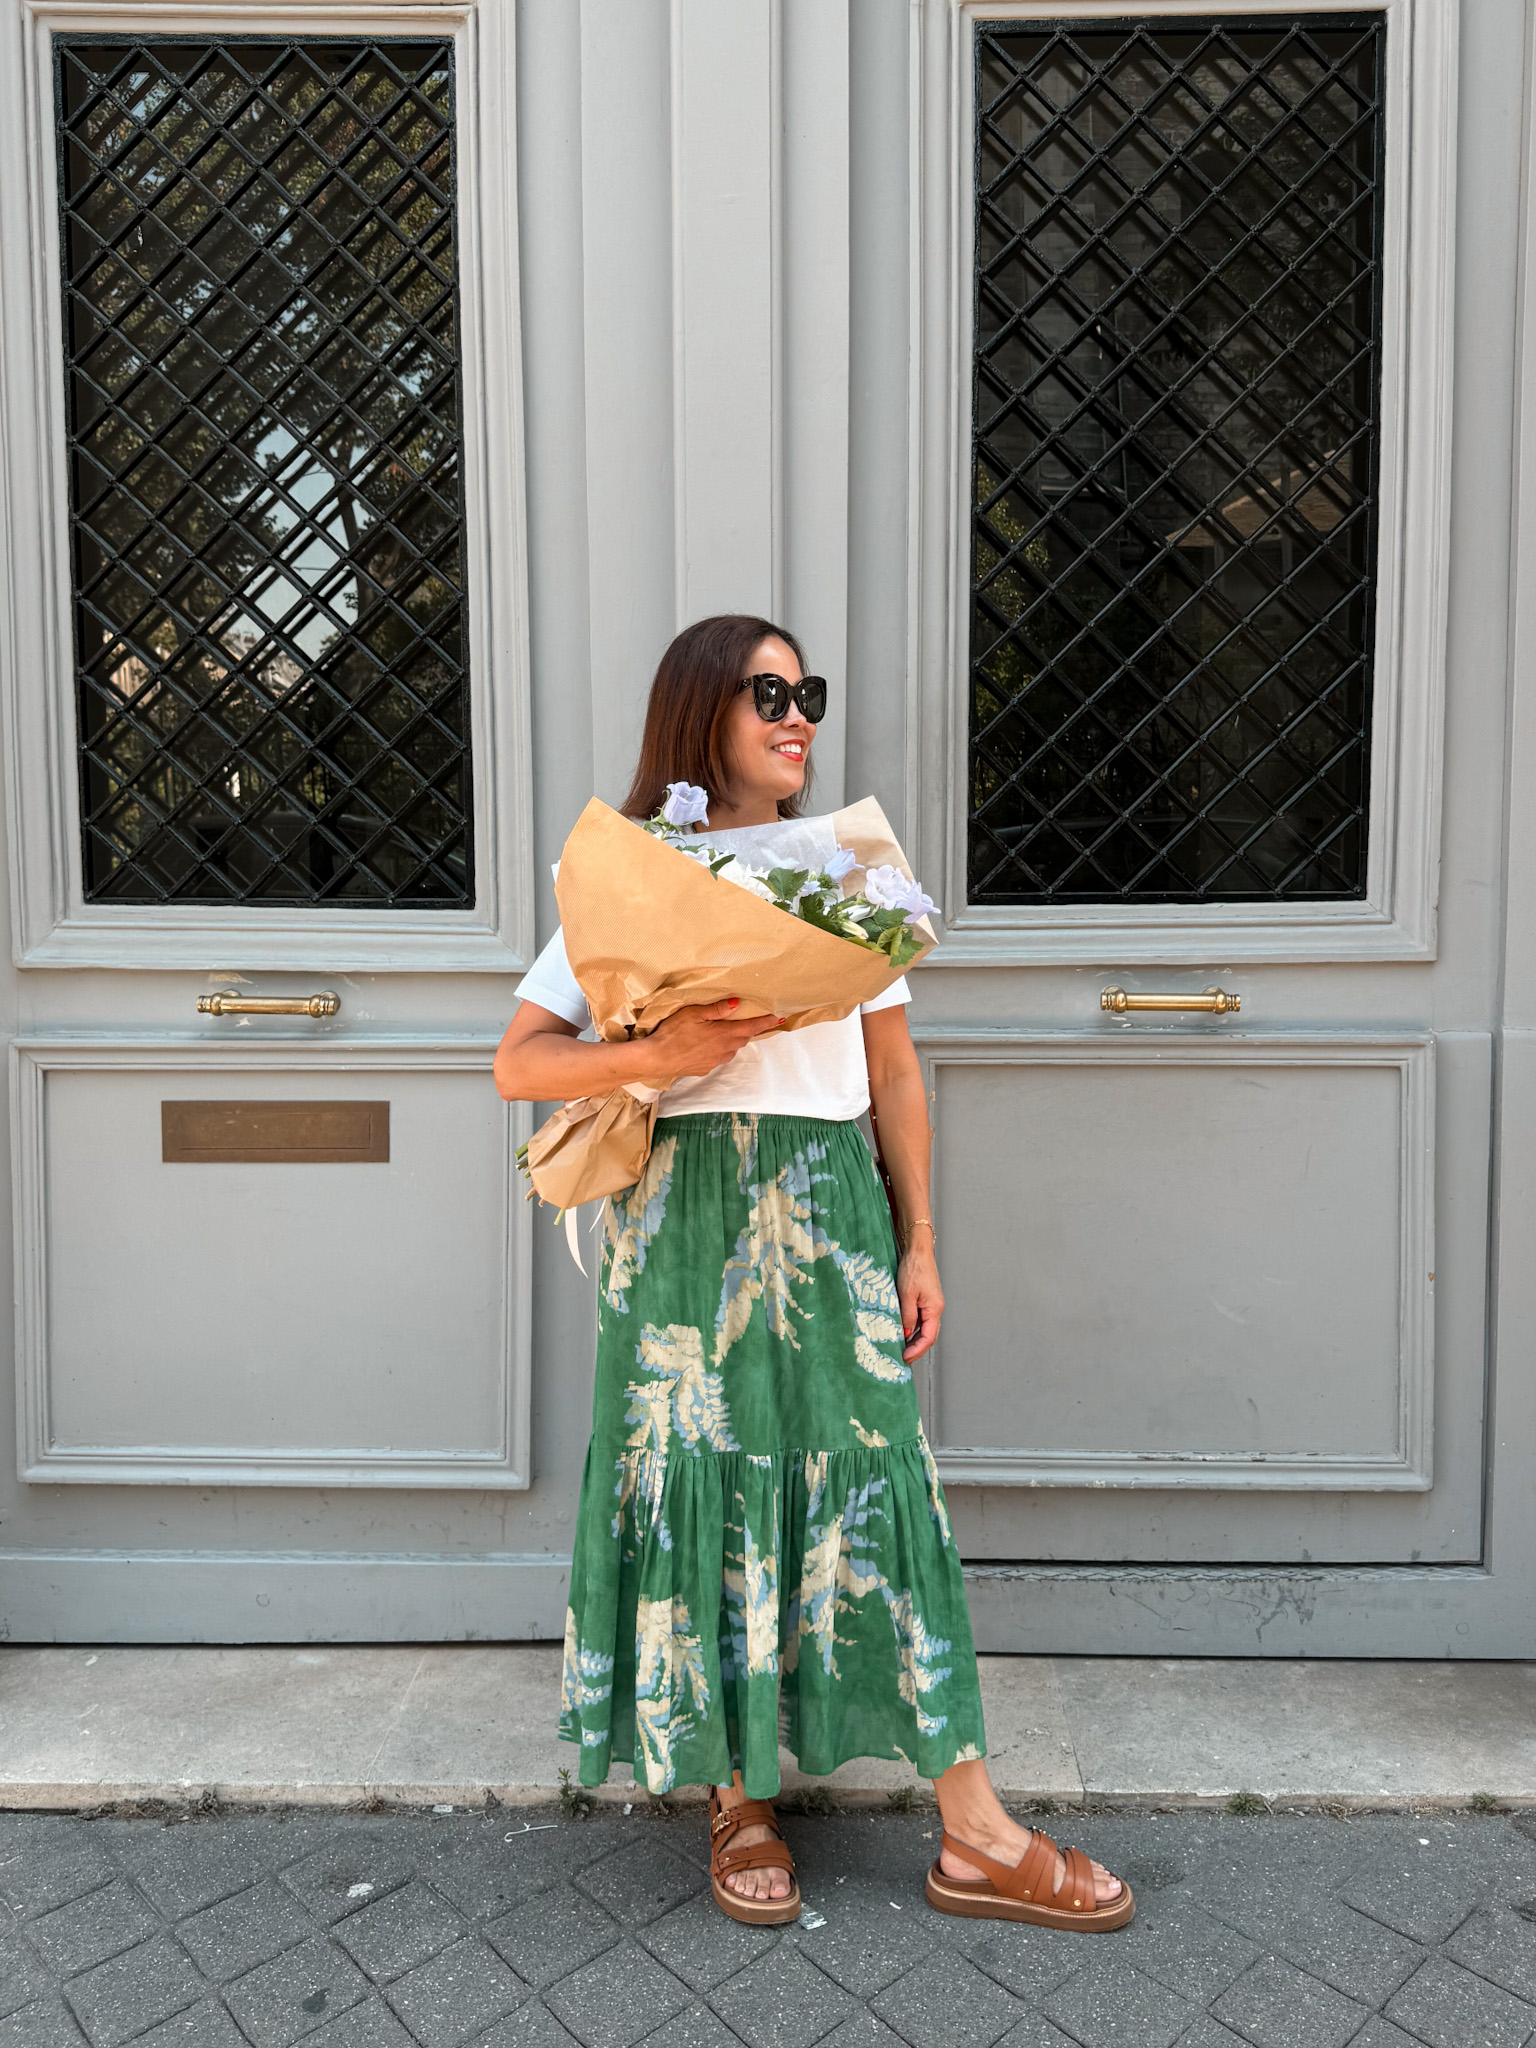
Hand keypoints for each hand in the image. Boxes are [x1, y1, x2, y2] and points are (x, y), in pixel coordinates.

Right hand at [638, 998, 781, 1079]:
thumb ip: (718, 1009)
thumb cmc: (673, 1033)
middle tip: (748, 1021)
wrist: (657, 1059)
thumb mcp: (694, 1013)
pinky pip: (718, 1058)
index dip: (765, 1023)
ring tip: (724, 1032)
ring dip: (732, 1040)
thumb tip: (738, 1003)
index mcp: (724, 1034)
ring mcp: (715, 1061)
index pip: (751, 1028)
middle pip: (743, 1039)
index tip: (778, 1019)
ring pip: (731, 1049)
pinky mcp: (704, 1069)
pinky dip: (718, 1050)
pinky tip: (706, 1045)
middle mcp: (724, 1050)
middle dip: (747, 1030)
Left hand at [898, 1237, 943, 1362]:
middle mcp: (935, 1309)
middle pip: (928, 1336)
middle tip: (902, 1358)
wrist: (917, 1250)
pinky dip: (912, 1329)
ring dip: (913, 1340)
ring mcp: (931, 1305)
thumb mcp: (906, 1294)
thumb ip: (907, 1315)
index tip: (905, 1357)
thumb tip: (904, 1333)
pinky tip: (902, 1331)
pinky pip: (921, 1320)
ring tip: (900, 1348)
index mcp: (934, 1309)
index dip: (917, 1350)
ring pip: (924, 1329)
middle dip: (916, 1349)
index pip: (928, 1337)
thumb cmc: (913, 1269)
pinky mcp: (925, 1300)